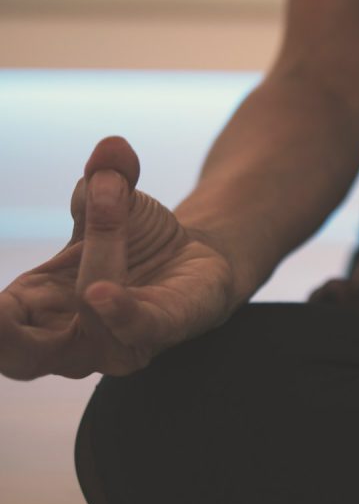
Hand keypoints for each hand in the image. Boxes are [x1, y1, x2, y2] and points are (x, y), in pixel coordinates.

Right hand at [0, 136, 236, 380]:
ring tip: (110, 195)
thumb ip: (104, 177)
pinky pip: (137, 327)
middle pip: (19, 355)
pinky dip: (119, 310)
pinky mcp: (163, 330)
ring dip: (97, 251)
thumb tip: (113, 148)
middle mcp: (68, 340)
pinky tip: (100, 292)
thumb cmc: (132, 239)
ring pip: (89, 309)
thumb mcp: (110, 199)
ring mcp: (116, 341)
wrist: (195, 258)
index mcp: (33, 310)